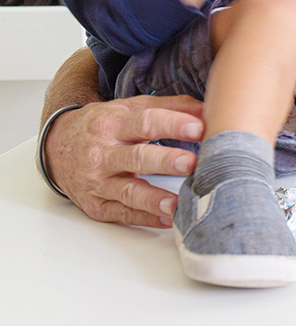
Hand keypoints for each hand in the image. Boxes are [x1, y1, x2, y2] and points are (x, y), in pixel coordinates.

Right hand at [43, 95, 204, 227]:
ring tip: (178, 204)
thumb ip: (170, 106)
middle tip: (192, 163)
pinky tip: (167, 220)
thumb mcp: (130, 108)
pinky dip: (146, 218)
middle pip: (137, 157)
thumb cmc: (103, 126)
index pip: (146, 122)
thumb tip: (208, 108)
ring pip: (127, 191)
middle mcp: (103, 153)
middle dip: (166, 161)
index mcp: (113, 124)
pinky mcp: (96, 205)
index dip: (173, 125)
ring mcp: (98, 182)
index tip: (199, 128)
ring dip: (154, 199)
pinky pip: (122, 213)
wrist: (57, 147)